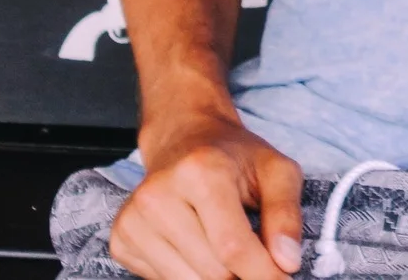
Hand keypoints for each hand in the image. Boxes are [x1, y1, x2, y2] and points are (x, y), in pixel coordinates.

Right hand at [112, 111, 303, 279]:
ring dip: (216, 276)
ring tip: (223, 244)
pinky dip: (188, 274)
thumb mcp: (276, 172)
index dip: (264, 274)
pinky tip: (194, 244)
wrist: (183, 140)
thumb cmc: (234, 158)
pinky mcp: (120, 239)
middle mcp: (158, 194)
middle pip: (212, 272)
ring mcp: (133, 218)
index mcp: (200, 171)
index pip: (233, 246)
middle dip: (242, 273)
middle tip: (253, 253)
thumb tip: (287, 262)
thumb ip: (286, 215)